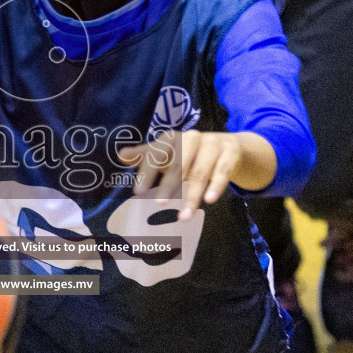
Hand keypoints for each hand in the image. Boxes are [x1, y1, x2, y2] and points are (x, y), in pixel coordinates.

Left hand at [118, 131, 262, 221]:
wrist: (229, 147)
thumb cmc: (190, 154)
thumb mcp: (168, 154)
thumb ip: (146, 156)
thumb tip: (121, 155)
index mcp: (173, 137)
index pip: (157, 153)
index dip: (147, 172)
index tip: (138, 192)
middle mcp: (192, 137)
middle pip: (179, 163)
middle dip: (169, 184)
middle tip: (159, 203)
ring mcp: (213, 143)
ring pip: (200, 172)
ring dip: (192, 195)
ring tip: (184, 216)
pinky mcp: (230, 151)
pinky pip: (223, 171)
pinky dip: (216, 186)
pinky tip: (209, 200)